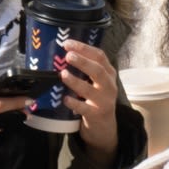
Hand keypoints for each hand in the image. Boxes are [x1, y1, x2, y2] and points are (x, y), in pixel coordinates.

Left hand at [57, 39, 119, 165]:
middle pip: (98, 70)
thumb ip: (83, 69)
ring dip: (76, 81)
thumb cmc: (95, 97)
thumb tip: (60, 53)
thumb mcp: (94, 81)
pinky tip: (64, 98)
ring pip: (91, 90)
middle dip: (83, 62)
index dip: (84, 48)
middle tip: (68, 56)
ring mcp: (104, 100)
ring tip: (62, 74)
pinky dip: (74, 103)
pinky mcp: (97, 114)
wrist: (104, 125)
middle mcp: (109, 85)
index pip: (99, 56)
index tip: (67, 43)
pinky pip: (84, 108)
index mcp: (108, 73)